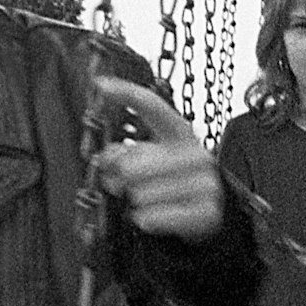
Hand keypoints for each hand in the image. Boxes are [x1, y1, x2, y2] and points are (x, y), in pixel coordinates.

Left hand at [91, 77, 223, 241]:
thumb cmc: (171, 182)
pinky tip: (149, 217)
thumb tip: (105, 158)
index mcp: (181, 135)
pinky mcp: (206, 212)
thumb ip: (123, 154)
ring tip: (143, 201)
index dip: (126, 93)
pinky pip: (153, 217)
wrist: (206, 215)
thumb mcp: (150, 160)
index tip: (100, 85)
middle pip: (133, 164)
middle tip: (121, 184)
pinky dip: (145, 220)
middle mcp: (197, 154)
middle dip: (119, 177)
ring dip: (134, 201)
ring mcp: (206, 184)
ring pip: (140, 194)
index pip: (153, 107)